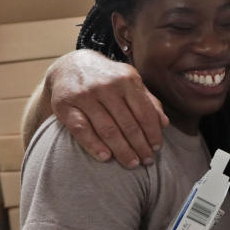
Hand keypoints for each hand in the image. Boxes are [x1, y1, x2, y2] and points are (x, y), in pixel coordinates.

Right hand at [48, 50, 168, 167]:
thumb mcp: (129, 82)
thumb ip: (147, 101)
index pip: (145, 112)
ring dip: (122, 150)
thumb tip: (165, 124)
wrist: (69, 65)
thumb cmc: (107, 79)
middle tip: (147, 161)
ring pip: (107, 129)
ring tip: (131, 163)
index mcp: (127, 79)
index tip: (157, 148)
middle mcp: (106, 86)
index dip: (153, 133)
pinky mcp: (65, 105)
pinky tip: (105, 157)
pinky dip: (94, 145)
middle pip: (128, 124)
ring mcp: (85, 95)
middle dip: (140, 146)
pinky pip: (81, 129)